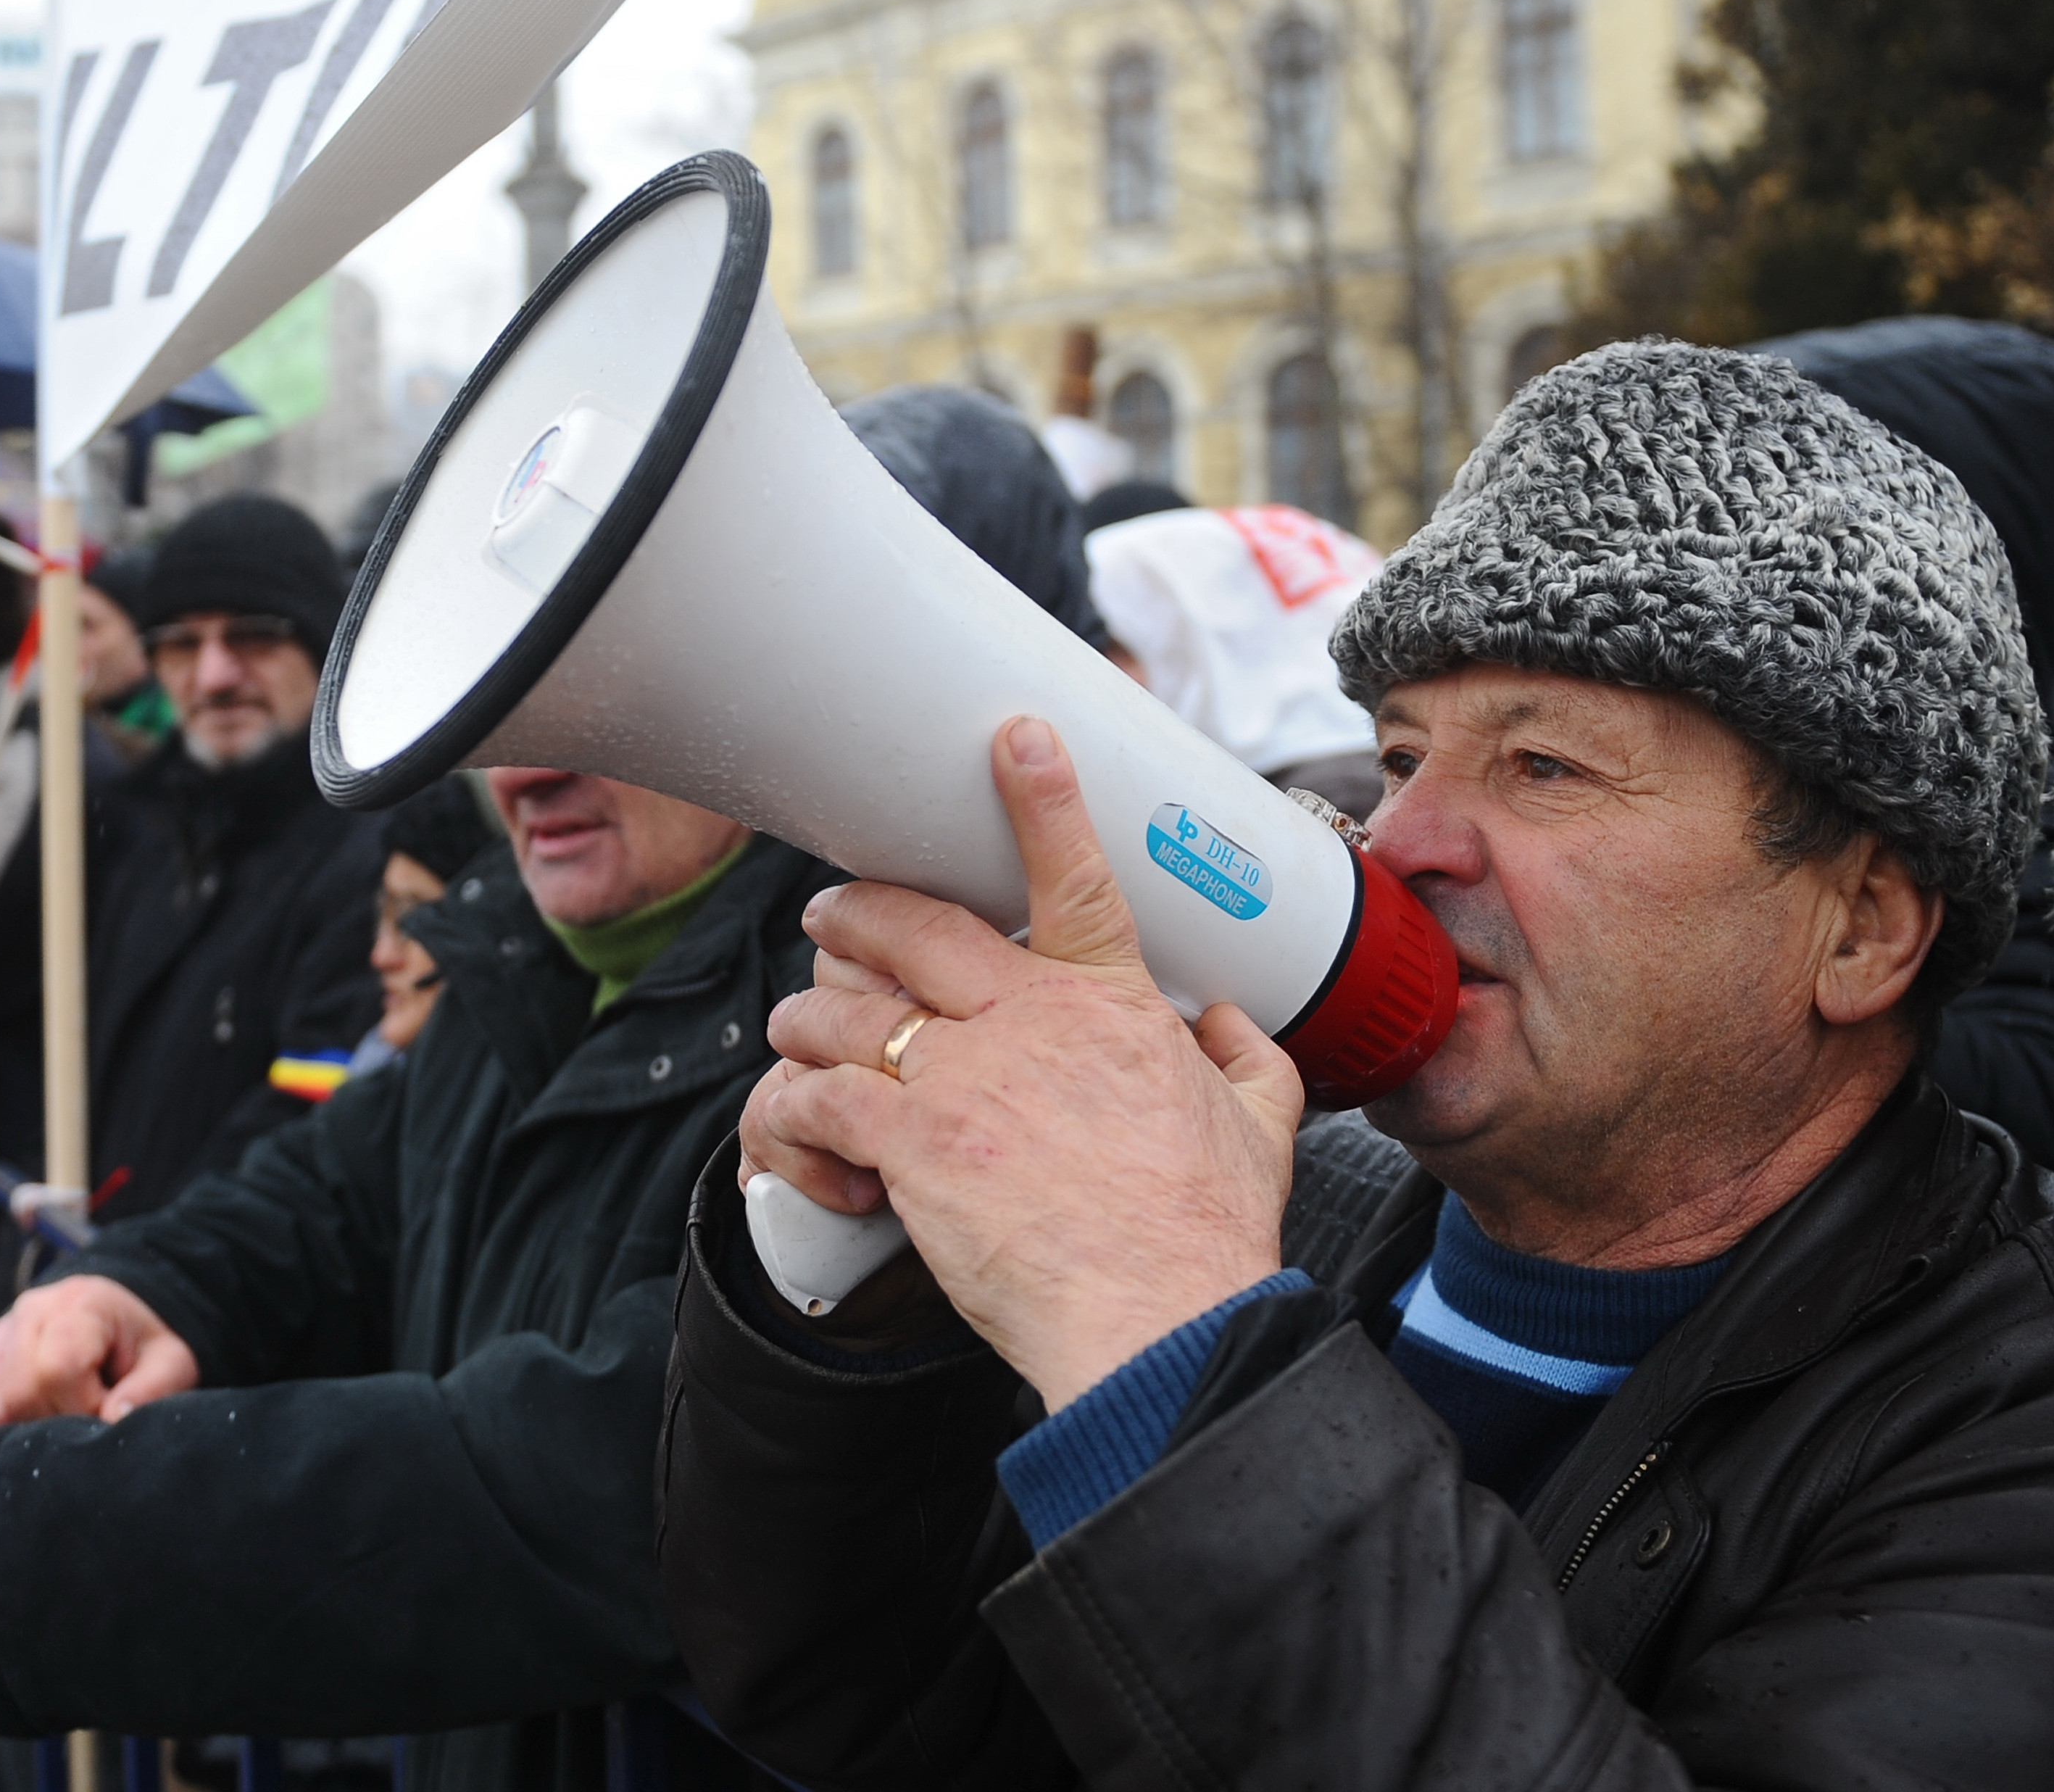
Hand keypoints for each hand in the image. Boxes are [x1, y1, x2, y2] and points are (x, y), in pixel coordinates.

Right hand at [0, 1274, 200, 1428]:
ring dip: (30, 1428)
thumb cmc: (143, 1346)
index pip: (57, 1369)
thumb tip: (114, 1419)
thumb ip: (151, 1389)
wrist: (116, 1322)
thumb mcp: (170, 1362)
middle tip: (87, 1420)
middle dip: (55, 1422)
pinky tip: (42, 1420)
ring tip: (67, 1418)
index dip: (82, 1405)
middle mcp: (28, 1313)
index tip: (107, 1410)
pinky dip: (9, 1427)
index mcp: (78, 1304)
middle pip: (18, 1392)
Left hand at [743, 716, 1305, 1409]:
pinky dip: (794, 1114)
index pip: (1074, 876)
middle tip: (829, 916)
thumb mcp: (1259, 1127)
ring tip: (799, 1036)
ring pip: (841, 1010)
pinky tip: (805, 1137)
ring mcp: (959, 1076)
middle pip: (911, 924)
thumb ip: (1245, 1060)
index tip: (1014, 738)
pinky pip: (813, 1098)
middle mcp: (1025, 1019)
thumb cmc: (1205, 1234)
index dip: (1040, 798)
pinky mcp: (907, 1141)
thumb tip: (1232, 1024)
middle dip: (853, 911)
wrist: (1159, 1315)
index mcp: (1108, 1004)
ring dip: (807, 1020)